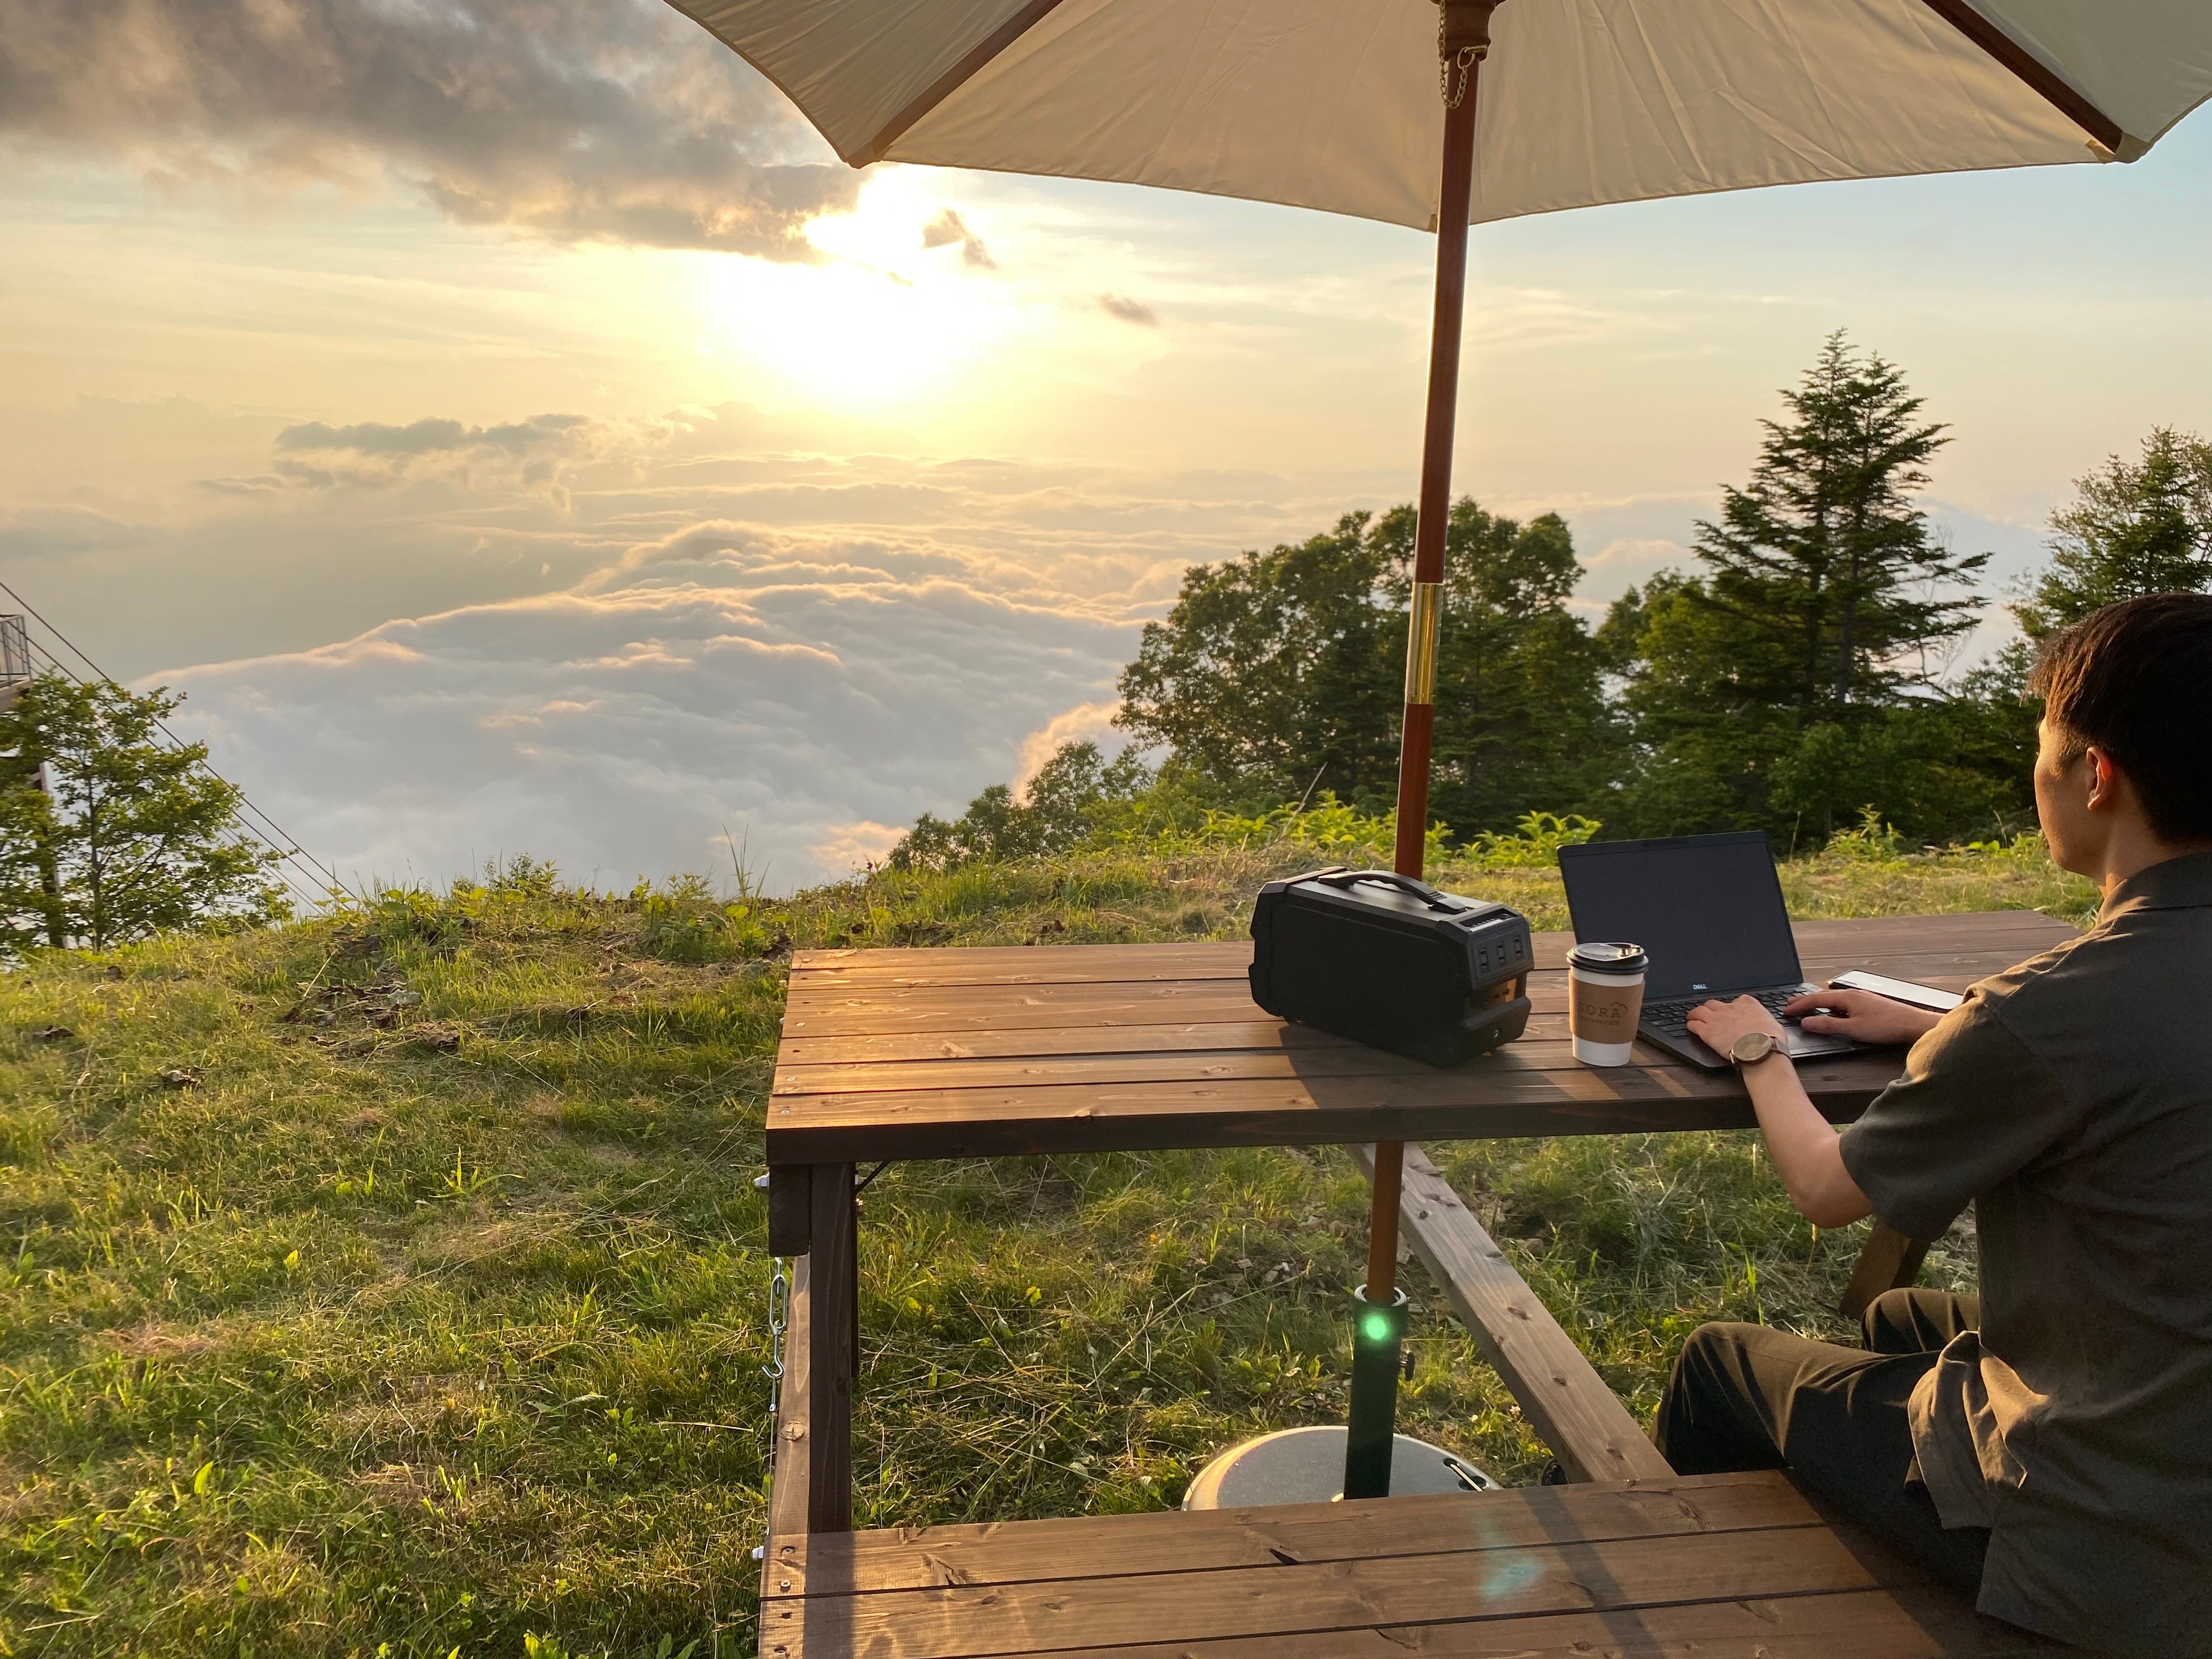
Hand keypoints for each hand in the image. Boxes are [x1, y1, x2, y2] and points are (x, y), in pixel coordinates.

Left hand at [1685, 994, 1788, 1057]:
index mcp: (1747, 1004)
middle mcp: (1729, 1008)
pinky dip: (1691, 1025)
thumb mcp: (1772, 1023)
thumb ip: (1763, 1020)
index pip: (1737, 1001)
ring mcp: (1716, 1018)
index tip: (1732, 1013)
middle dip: (1711, 1009)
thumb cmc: (1770, 1039)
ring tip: (1693, 1017)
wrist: (1760, 1049)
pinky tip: (1690, 1027)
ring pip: (1699, 1010)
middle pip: (1714, 1003)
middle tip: (1710, 1014)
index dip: (1732, 1008)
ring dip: (1695, 1014)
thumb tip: (1765, 1025)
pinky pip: (1693, 1024)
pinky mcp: (1707, 1031)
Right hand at [1782, 988, 1942, 1046]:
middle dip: (1804, 1000)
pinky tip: (1831, 1010)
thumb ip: (1828, 1025)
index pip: (1815, 999)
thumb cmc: (1886, 1026)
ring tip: (1806, 1006)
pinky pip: (1842, 1002)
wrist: (1913, 1024)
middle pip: (1822, 995)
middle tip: (1789, 1004)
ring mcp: (1861, 998)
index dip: (1799, 1006)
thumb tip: (1807, 1022)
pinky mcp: (1868, 1004)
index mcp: (1846, 997)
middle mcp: (1852, 994)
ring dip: (1817, 1002)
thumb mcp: (1853, 1029)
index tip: (1785, 1011)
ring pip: (1833, 998)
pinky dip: (1829, 1005)